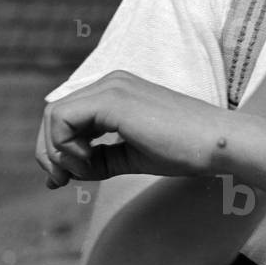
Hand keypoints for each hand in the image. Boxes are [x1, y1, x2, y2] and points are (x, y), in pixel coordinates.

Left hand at [34, 70, 230, 186]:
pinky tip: (88, 163)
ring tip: (82, 173)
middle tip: (61, 182)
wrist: (216, 144)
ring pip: (53, 115)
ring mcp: (112, 87)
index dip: (55, 149)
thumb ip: (96, 160)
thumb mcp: (130, 155)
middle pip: (54, 114)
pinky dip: (64, 147)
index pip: (66, 115)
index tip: (63, 180)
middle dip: (49, 153)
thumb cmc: (184, 150)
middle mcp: (111, 82)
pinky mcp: (112, 100)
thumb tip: (58, 175)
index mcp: (117, 90)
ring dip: (56, 152)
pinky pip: (62, 120)